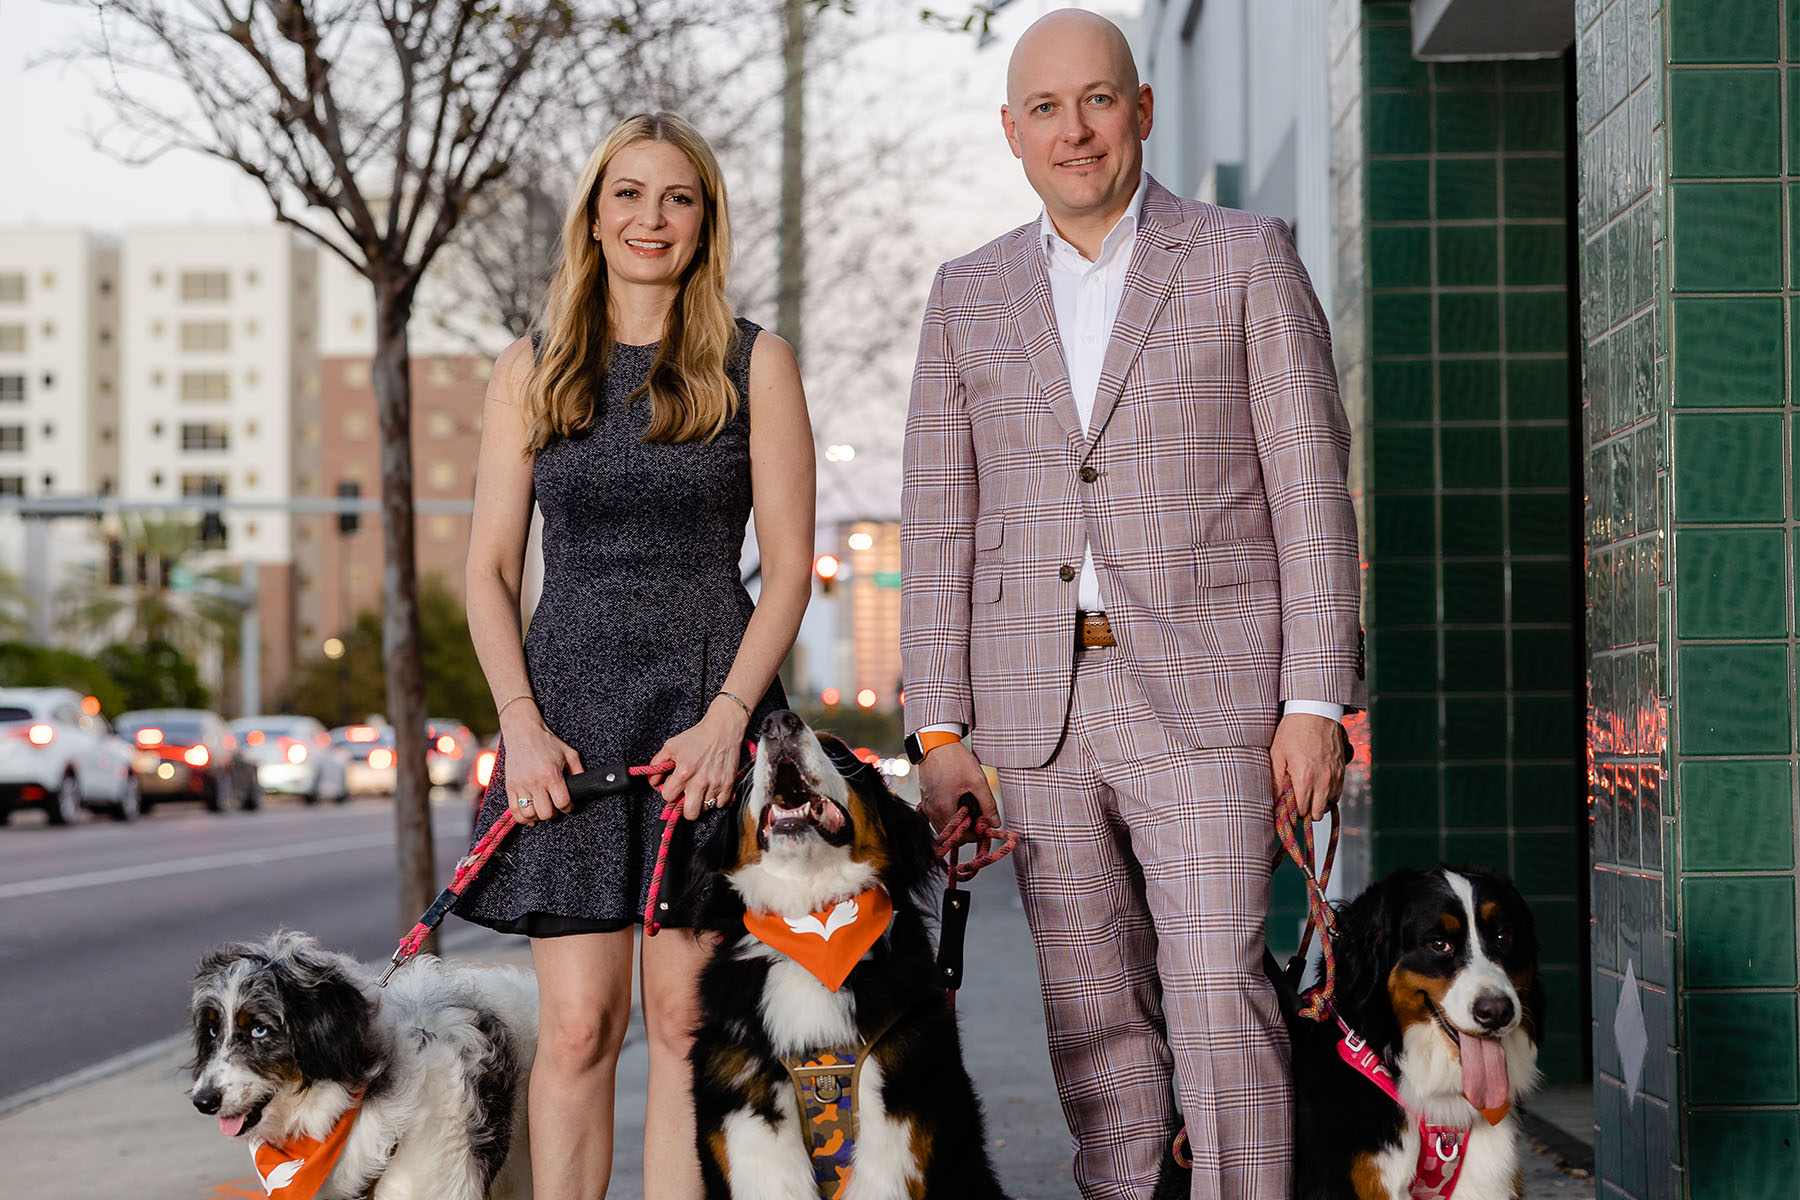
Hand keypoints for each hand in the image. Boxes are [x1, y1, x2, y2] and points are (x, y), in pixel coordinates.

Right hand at [500, 702, 583, 825]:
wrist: (523, 733)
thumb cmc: (547, 743)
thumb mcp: (569, 754)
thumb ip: (579, 772)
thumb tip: (587, 789)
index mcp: (551, 775)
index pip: (562, 803)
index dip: (569, 808)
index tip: (568, 805)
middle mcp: (535, 782)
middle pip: (546, 813)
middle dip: (554, 813)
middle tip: (555, 806)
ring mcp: (520, 785)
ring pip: (529, 815)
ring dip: (539, 816)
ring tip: (543, 809)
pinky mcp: (510, 787)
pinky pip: (514, 811)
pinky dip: (523, 818)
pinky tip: (530, 816)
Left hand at [650, 695, 748, 820]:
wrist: (723, 730)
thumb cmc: (697, 737)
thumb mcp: (671, 746)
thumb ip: (658, 764)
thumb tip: (654, 781)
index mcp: (683, 772)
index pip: (668, 797)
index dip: (668, 791)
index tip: (673, 786)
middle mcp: (700, 782)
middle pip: (690, 814)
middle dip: (685, 807)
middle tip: (686, 796)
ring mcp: (716, 785)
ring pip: (705, 810)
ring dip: (700, 802)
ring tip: (699, 789)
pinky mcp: (728, 785)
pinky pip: (720, 804)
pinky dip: (715, 799)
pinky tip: (711, 788)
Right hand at [918, 740, 998, 843]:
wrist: (936, 743)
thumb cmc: (955, 759)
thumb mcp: (977, 781)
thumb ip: (988, 805)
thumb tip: (994, 822)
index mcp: (944, 808)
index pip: (961, 837)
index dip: (976, 834)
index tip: (985, 824)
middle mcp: (931, 810)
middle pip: (951, 834)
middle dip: (967, 829)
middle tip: (979, 816)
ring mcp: (926, 805)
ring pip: (943, 826)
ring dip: (958, 823)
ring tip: (970, 808)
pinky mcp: (925, 799)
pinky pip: (937, 817)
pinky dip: (948, 816)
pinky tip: (958, 804)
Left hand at [1270, 713, 1346, 822]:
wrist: (1316, 711)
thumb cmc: (1294, 730)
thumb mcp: (1277, 755)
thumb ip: (1276, 781)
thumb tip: (1274, 800)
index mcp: (1305, 778)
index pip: (1302, 811)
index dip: (1293, 812)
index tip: (1287, 808)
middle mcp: (1323, 780)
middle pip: (1318, 813)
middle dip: (1307, 812)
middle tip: (1297, 803)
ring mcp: (1335, 775)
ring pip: (1330, 804)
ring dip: (1319, 804)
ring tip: (1307, 794)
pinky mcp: (1342, 770)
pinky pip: (1338, 792)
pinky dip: (1329, 794)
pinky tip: (1318, 786)